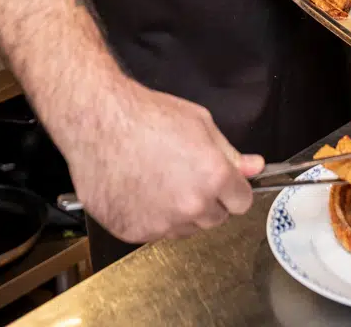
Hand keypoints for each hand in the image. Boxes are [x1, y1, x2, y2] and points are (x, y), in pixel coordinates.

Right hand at [57, 77, 264, 243]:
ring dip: (180, 212)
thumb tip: (253, 167)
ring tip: (158, 179)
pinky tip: (139, 190)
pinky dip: (150, 217)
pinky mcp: (134, 232)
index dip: (232, 189)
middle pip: (215, 218)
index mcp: (213, 178)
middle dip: (207, 200)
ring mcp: (161, 223)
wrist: (97, 122)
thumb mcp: (199, 123)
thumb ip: (229, 153)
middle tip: (184, 175)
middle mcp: (190, 206)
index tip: (222, 182)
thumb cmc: (145, 116)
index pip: (242, 202)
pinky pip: (154, 232)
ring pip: (185, 228)